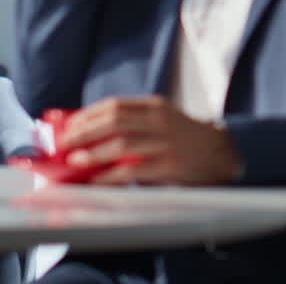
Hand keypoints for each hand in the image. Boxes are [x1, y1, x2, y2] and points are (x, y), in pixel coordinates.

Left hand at [58, 96, 241, 185]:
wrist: (221, 153)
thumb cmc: (183, 138)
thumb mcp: (161, 121)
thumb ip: (132, 124)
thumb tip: (88, 135)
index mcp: (156, 106)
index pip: (114, 105)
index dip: (87, 115)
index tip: (67, 126)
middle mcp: (161, 121)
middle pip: (114, 121)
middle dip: (84, 132)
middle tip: (64, 143)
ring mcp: (167, 143)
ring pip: (122, 144)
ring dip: (94, 153)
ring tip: (75, 161)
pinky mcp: (171, 166)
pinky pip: (134, 171)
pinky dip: (112, 176)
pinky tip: (98, 180)